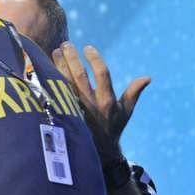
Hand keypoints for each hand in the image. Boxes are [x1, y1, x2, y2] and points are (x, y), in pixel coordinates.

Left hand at [52, 41, 149, 162]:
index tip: (88, 48)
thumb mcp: (126, 111)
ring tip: (56, 51)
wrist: (98, 150)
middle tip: (66, 44)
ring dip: (59, 66)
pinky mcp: (65, 112)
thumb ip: (134, 92)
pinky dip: (51, 80)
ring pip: (65, 83)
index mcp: (107, 100)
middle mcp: (90, 103)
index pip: (102, 74)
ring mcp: (76, 107)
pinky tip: (46, 68)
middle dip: (72, 58)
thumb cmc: (113, 127)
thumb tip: (148, 77)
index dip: (95, 60)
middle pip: (79, 76)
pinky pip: (56, 93)